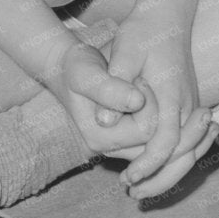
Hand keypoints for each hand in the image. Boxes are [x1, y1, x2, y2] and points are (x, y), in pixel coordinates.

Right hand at [51, 41, 152, 159]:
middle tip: (140, 81)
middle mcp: (106, 150)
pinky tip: (143, 97)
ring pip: (153, 141)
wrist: (65, 68)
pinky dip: (152, 118)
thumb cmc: (75, 67)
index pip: (145, 129)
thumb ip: (108, 89)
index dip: (149, 102)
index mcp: (98, 139)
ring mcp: (114, 148)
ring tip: (140, 89)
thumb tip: (138, 102)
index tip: (137, 77)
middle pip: (151, 138)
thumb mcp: (86, 74)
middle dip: (153, 108)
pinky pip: (149, 139)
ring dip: (154, 114)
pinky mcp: (121, 141)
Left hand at [106, 14, 210, 199]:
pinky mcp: (188, 106)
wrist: (165, 15)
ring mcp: (191, 105)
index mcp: (173, 92)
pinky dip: (173, 160)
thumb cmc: (141, 32)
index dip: (149, 163)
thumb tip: (104, 121)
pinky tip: (152, 170)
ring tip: (139, 190)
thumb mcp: (123, 51)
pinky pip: (185, 142)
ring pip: (188, 152)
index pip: (167, 140)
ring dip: (168, 174)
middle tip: (132, 193)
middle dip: (160, 178)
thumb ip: (112, 86)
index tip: (129, 178)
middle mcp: (187, 103)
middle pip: (183, 154)